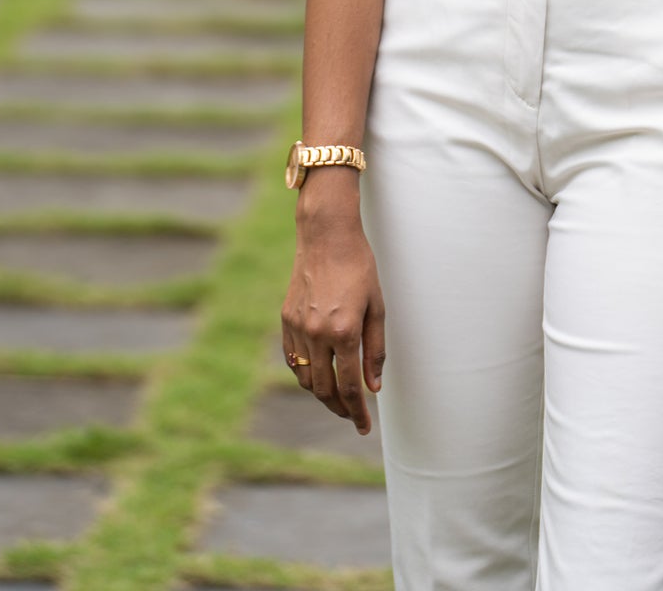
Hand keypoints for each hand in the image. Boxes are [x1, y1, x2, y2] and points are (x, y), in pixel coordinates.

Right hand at [280, 204, 385, 434]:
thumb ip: (375, 349)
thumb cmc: (358, 266)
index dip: (358, 412)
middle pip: (325, 390)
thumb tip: (373, 386)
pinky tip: (318, 375)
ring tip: (337, 398)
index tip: (364, 427)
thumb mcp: (377, 306)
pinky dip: (305, 374)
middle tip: (352, 416)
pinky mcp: (286, 319)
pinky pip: (293, 359)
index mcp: (344, 331)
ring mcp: (298, 327)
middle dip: (340, 409)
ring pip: (306, 378)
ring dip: (321, 395)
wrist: (326, 235)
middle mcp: (317, 333)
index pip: (350, 387)